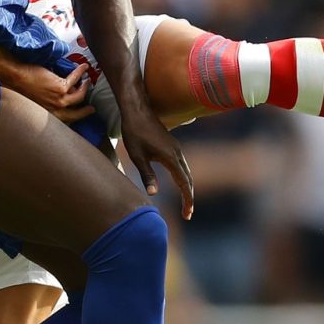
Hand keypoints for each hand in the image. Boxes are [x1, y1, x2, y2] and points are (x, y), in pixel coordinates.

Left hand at [9, 62, 95, 122]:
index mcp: (48, 115)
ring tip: (87, 82)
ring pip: (79, 96)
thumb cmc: (20, 88)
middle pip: (76, 113)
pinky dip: (80, 71)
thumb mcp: (36, 101)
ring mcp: (59, 100)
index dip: (75, 117)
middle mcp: (55, 110)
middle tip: (91, 109)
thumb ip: (48, 102)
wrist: (15, 79)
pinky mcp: (60, 87)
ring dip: (85, 88)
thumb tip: (58, 96)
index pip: (66, 120)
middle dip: (85, 111)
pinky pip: (75, 79)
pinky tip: (83, 68)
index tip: (79, 114)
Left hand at [119, 99, 193, 219]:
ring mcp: (176, 148)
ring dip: (187, 188)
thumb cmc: (134, 132)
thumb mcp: (137, 156)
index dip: (187, 200)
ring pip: (186, 172)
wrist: (137, 109)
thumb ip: (147, 175)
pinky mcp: (172, 145)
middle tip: (187, 214)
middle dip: (189, 197)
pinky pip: (182, 165)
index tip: (187, 215)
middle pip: (188, 179)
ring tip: (184, 203)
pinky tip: (179, 183)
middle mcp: (177, 153)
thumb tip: (154, 194)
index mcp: (170, 157)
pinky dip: (183, 178)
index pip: (184, 184)